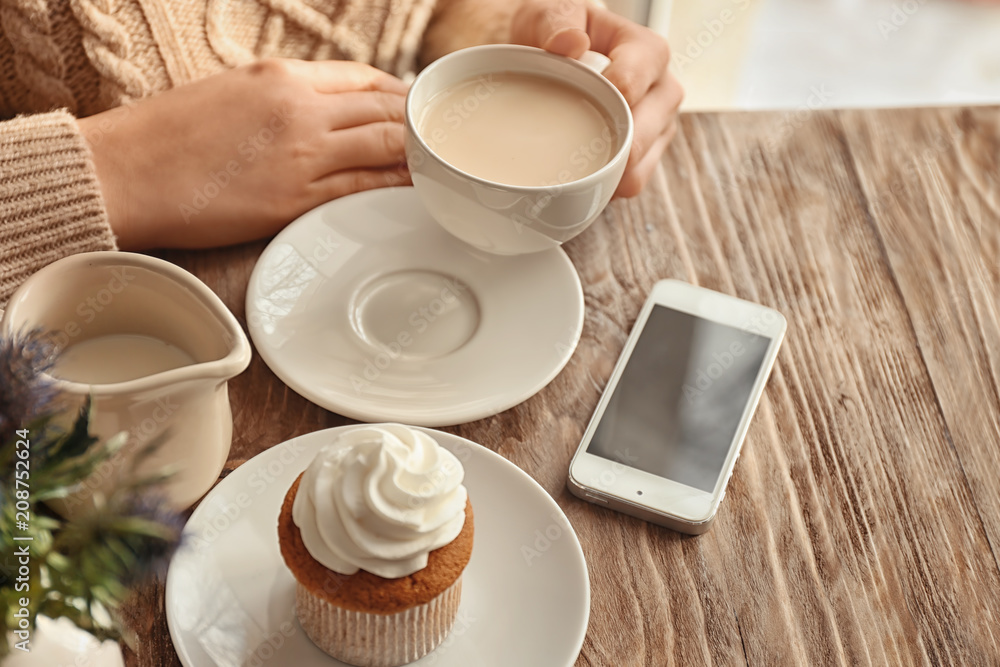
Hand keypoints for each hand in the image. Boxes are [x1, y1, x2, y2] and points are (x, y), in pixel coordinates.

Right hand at [78, 59, 410, 249]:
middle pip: (384, 109)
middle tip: (439, 139)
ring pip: (385, 146)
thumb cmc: (167, 135)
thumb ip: (282, 98)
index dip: (397, 93)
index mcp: (281, 75)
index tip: (413, 108)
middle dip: (419, 124)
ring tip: (439, 164)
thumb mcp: (230, 92)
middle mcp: (300, 110)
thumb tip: (323, 111)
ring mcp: (302, 155)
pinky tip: (415, 190)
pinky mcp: (295, 200)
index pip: (363, 77)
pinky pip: (363, 189)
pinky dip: (395, 186)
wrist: (125, 173)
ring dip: (418, 154)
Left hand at [510, 1, 682, 196]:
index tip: (577, 107)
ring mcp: (659, 126)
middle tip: (563, 146)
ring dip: (603, 173)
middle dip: (602, 147)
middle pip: (642, 135)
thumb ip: (557, 21)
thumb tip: (570, 44)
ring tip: (570, 162)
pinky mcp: (647, 154)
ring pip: (639, 167)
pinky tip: (582, 176)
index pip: (635, 85)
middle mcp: (663, 91)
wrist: (553, 56)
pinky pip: (631, 183)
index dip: (605, 102)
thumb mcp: (550, 13)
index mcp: (647, 52)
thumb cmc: (557, 32)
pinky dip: (604, 186)